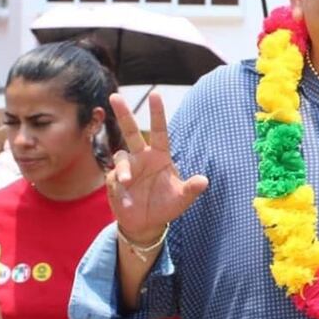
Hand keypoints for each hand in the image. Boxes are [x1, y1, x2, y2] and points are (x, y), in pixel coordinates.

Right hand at [107, 92, 207, 243]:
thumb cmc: (166, 205)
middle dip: (123, 113)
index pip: (159, 131)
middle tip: (115, 95)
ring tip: (127, 182)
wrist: (147, 224)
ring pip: (120, 158)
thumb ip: (191, 189)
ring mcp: (127, 169)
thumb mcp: (182, 198)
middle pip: (130, 131)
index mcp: (159, 156)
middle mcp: (141, 157)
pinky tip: (128, 203)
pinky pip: (115, 181)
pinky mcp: (114, 182)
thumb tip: (204, 180)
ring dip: (123, 169)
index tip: (155, 94)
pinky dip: (121, 191)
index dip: (157, 113)